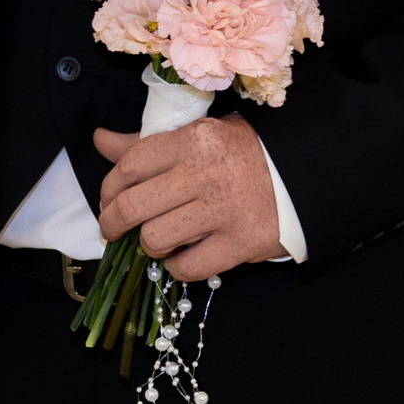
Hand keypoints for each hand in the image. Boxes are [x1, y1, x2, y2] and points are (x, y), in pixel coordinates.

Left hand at [93, 117, 285, 281]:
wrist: (303, 174)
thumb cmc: (242, 154)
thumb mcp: (196, 136)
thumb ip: (146, 144)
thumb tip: (100, 140)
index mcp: (191, 141)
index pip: (129, 166)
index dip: (108, 189)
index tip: (107, 200)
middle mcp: (204, 173)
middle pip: (134, 205)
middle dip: (113, 222)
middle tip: (113, 230)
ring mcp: (223, 210)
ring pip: (155, 238)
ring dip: (148, 245)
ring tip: (156, 241)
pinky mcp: (241, 242)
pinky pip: (189, 266)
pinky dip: (177, 267)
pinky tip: (181, 257)